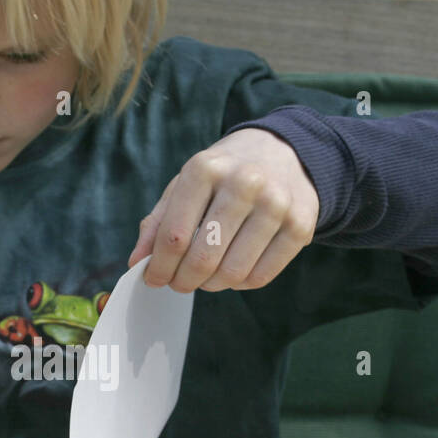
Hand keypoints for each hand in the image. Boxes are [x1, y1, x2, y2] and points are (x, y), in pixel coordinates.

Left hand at [128, 128, 319, 292]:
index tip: (153, 279)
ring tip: (207, 277)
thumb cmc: (224, 174)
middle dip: (184, 281)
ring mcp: (276, 205)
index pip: (174, 235)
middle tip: (180, 284)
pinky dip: (240, 284)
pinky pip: (261, 277)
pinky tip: (234, 271)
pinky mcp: (300, 226)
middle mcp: (244, 183)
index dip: (159, 267)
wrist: (284, 152)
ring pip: (232, 272)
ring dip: (212, 285)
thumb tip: (137, 262)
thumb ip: (159, 222)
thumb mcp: (186, 184)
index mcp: (206, 169)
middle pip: (203, 258)